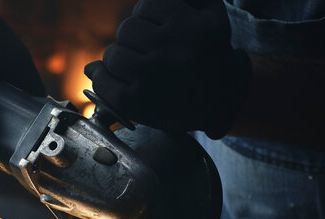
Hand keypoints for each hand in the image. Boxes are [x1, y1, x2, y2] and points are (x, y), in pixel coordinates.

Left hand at [84, 0, 249, 138]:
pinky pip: (104, 82)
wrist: (221, 104)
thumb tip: (140, 10)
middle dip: (133, 39)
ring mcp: (151, 77)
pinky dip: (103, 79)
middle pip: (127, 29)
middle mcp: (171, 50)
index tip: (157, 30)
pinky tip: (114, 80)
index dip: (148, 17)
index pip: (147, 5)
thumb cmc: (211, 56)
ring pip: (113, 54)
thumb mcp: (212, 16)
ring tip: (136, 68)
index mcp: (190, 27)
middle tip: (147, 52)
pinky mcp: (135, 101)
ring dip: (118, 59)